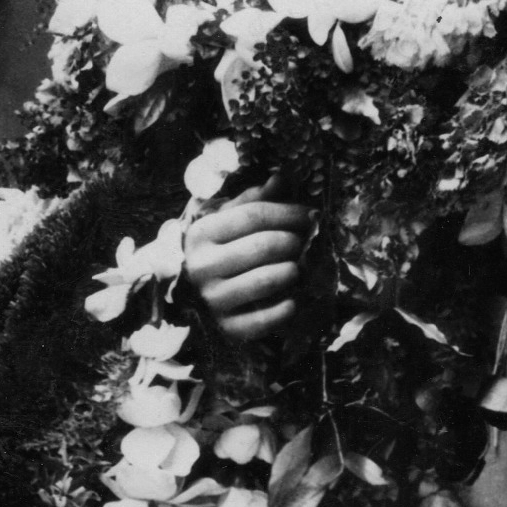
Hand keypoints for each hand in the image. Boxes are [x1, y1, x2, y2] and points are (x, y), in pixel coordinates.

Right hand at [186, 180, 309, 342]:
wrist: (194, 297)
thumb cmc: (219, 251)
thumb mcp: (227, 221)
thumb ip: (253, 201)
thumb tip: (280, 179)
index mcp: (201, 234)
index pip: (253, 216)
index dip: (288, 213)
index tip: (311, 215)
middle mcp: (202, 266)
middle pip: (262, 246)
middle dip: (294, 241)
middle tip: (306, 242)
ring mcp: (213, 299)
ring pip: (265, 280)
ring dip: (293, 271)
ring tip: (299, 267)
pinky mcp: (227, 328)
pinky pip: (264, 319)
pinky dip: (286, 308)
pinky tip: (294, 298)